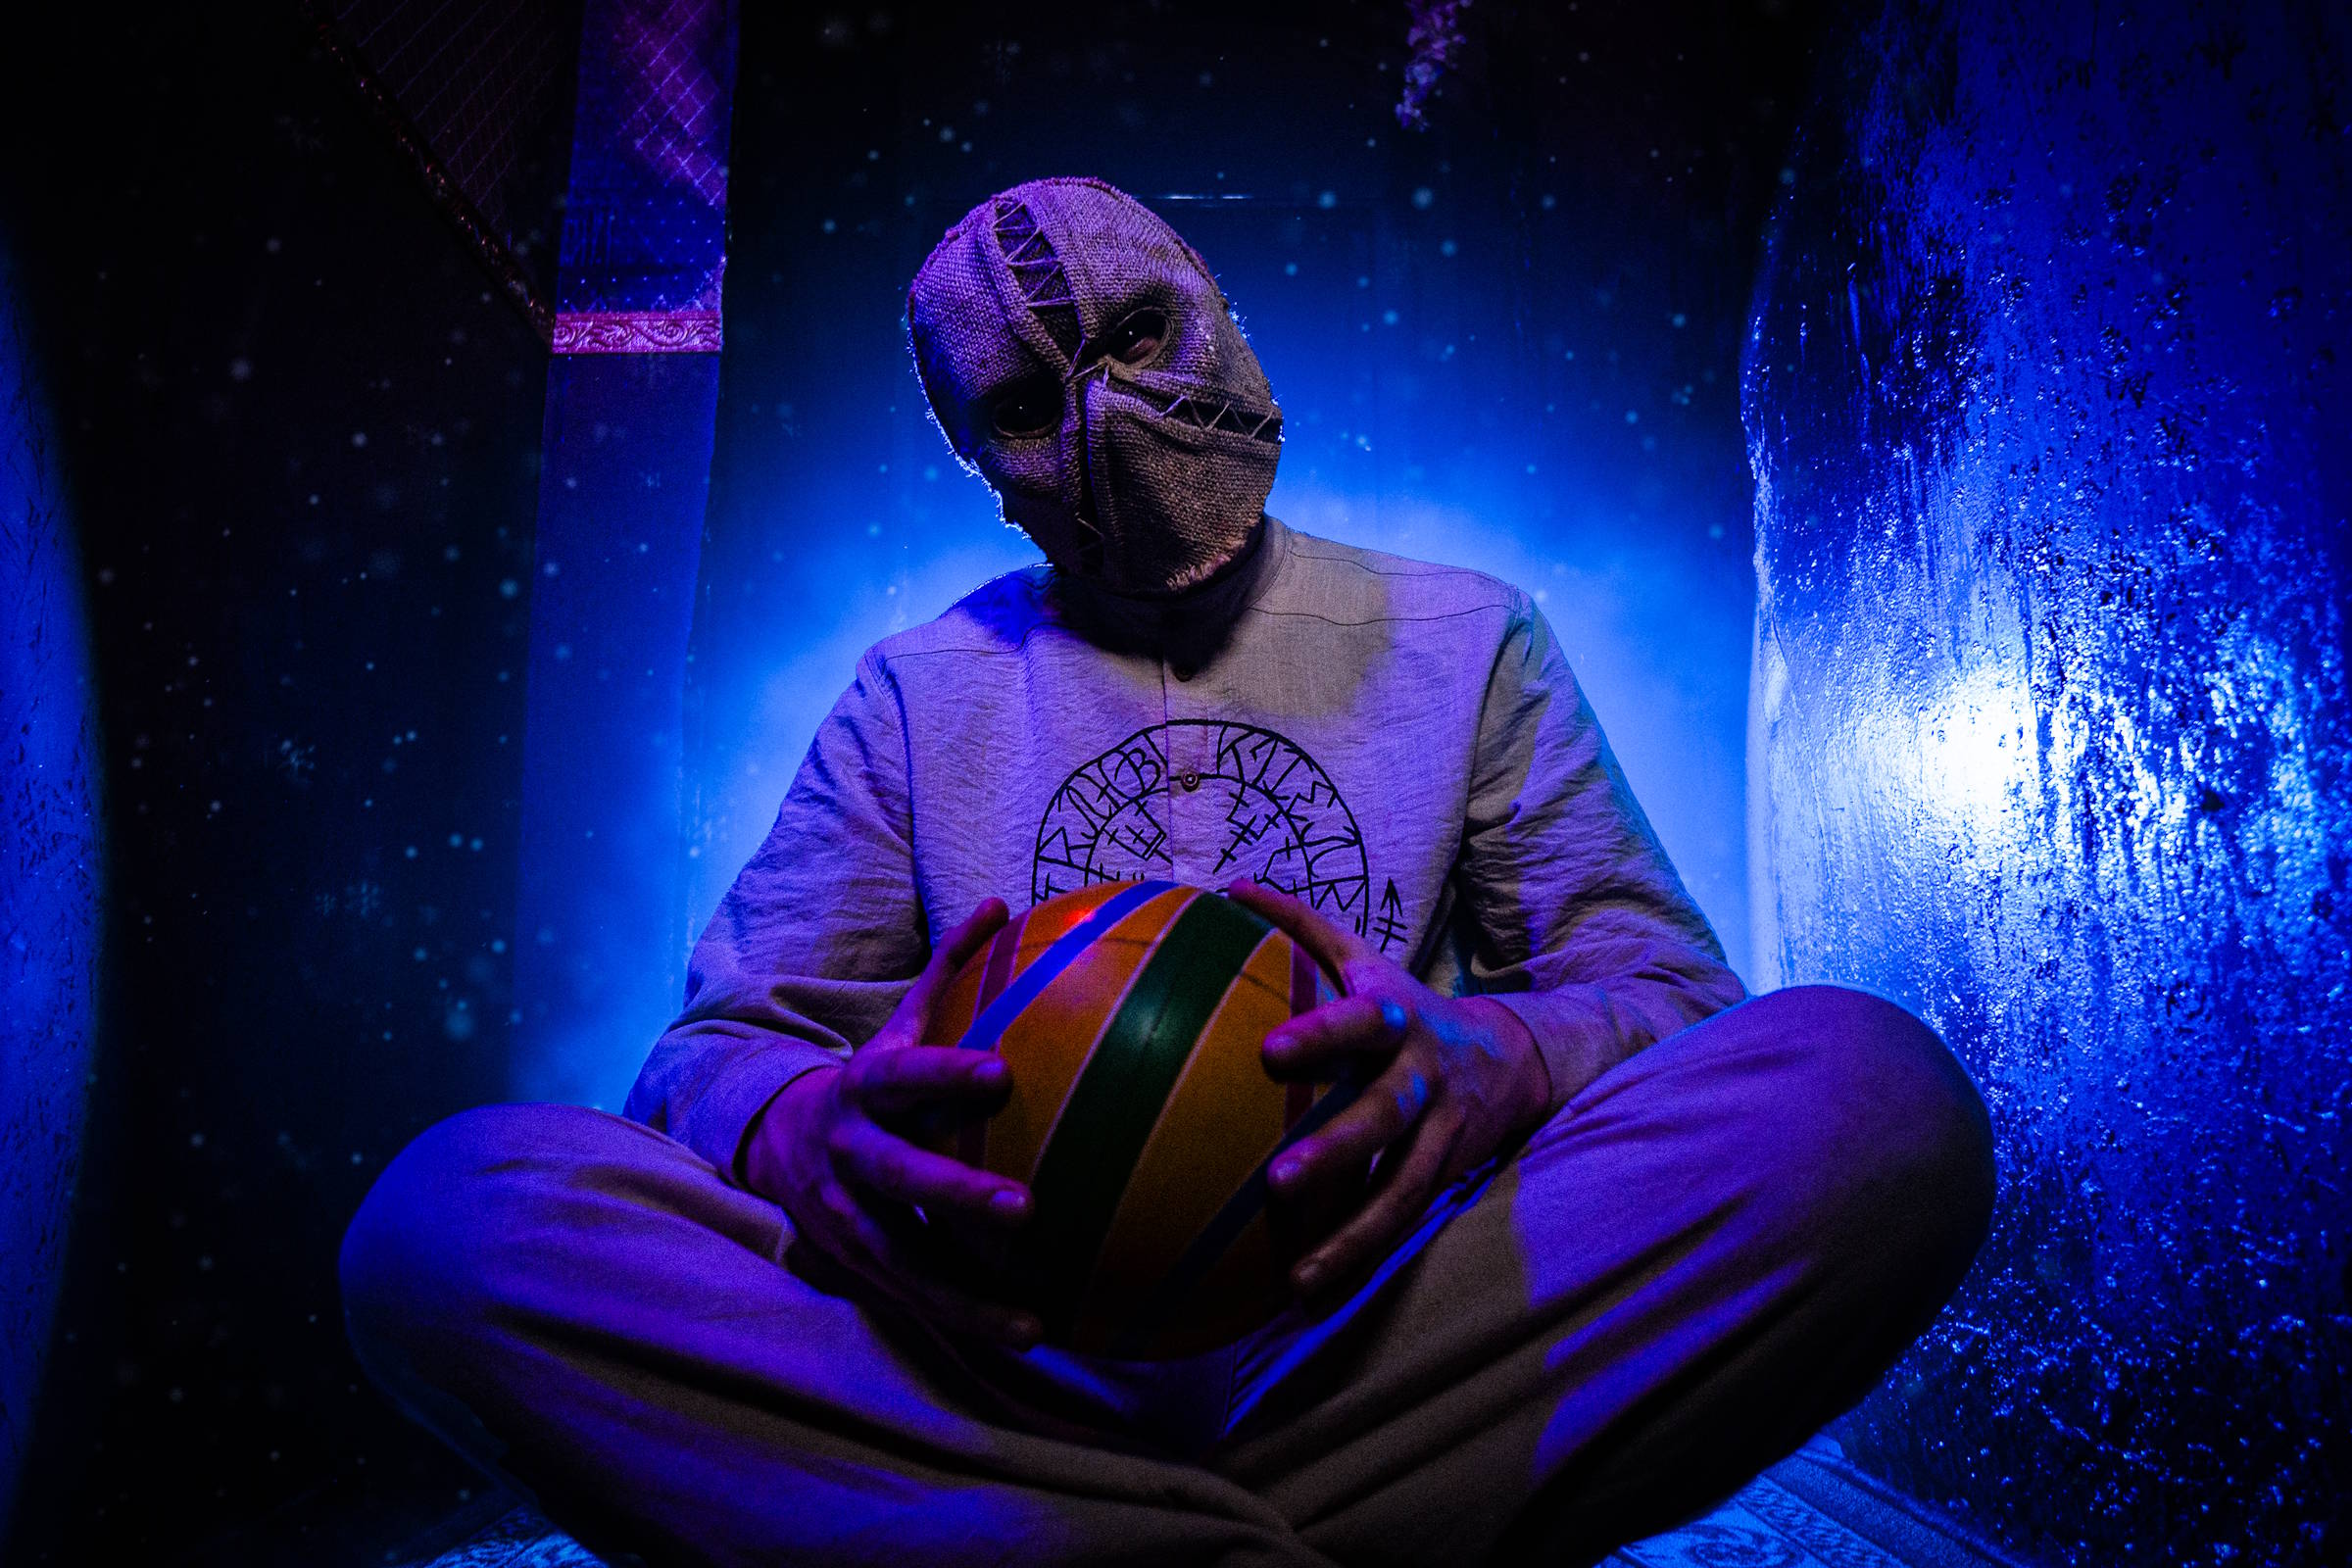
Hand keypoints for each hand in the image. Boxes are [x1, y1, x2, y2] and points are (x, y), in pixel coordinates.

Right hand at [742, 897, 1042, 1346]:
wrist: (772, 1142)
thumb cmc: (869, 1079)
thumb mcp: (897, 1022)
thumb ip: (949, 968)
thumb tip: (1000, 901)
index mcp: (863, 1089)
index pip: (905, 1077)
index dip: (946, 1074)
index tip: (1001, 1073)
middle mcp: (848, 1156)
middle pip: (901, 1178)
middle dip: (957, 1194)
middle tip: (1027, 1208)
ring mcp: (844, 1218)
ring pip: (903, 1262)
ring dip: (965, 1296)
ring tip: (1032, 1322)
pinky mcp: (852, 1266)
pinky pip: (910, 1299)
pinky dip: (962, 1318)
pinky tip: (1026, 1335)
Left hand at [1226, 878, 1552, 1307]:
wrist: (1516, 1056)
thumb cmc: (1406, 1006)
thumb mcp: (1366, 959)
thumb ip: (1301, 925)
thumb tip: (1229, 887)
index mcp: (1396, 1018)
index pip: (1358, 1022)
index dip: (1322, 1034)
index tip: (1271, 1051)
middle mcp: (1423, 1077)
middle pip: (1385, 1115)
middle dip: (1336, 1149)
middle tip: (1277, 1182)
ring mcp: (1442, 1133)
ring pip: (1404, 1189)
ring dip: (1354, 1234)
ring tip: (1299, 1275)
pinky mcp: (1448, 1176)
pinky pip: (1405, 1220)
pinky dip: (1362, 1255)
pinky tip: (1309, 1291)